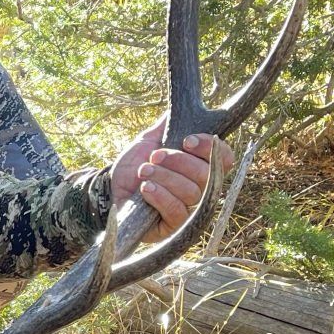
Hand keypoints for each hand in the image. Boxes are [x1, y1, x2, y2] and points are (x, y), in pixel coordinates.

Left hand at [111, 117, 234, 232]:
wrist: (108, 188)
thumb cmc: (133, 166)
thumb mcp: (150, 140)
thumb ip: (167, 124)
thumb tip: (181, 105)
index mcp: (200, 167)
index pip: (224, 159)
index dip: (210, 148)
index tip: (187, 140)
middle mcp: (200, 190)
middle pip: (207, 175)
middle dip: (178, 162)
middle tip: (154, 156)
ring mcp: (188, 211)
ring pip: (191, 193)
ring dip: (164, 177)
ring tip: (144, 171)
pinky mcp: (173, 228)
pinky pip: (177, 212)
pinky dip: (160, 196)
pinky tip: (145, 188)